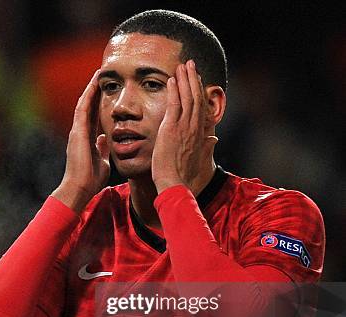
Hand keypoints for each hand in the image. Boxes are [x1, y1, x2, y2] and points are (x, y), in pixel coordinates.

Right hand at [52, 70, 109, 213]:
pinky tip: (95, 84)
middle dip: (94, 91)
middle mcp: (79, 132)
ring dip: (91, 88)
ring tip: (98, 74)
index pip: (93, 117)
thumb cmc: (90, 180)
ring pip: (84, 104)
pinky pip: (83, 109)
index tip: (105, 91)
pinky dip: (88, 95)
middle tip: (101, 76)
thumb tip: (105, 139)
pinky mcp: (77, 131)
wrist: (80, 188)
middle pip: (88, 107)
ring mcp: (77, 131)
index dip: (98, 103)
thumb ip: (102, 149)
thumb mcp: (102, 161)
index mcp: (86, 139)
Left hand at [151, 60, 217, 193]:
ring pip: (187, 97)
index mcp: (200, 133)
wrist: (176, 183)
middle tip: (190, 64)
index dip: (199, 91)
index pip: (201, 107)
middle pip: (196, 97)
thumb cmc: (183, 175)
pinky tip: (172, 79)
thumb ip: (206, 147)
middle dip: (193, 79)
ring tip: (182, 66)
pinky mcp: (172, 128)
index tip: (196, 79)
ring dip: (185, 79)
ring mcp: (184, 127)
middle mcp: (194, 127)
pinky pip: (174, 105)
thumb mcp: (198, 159)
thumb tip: (214, 140)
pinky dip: (174, 91)